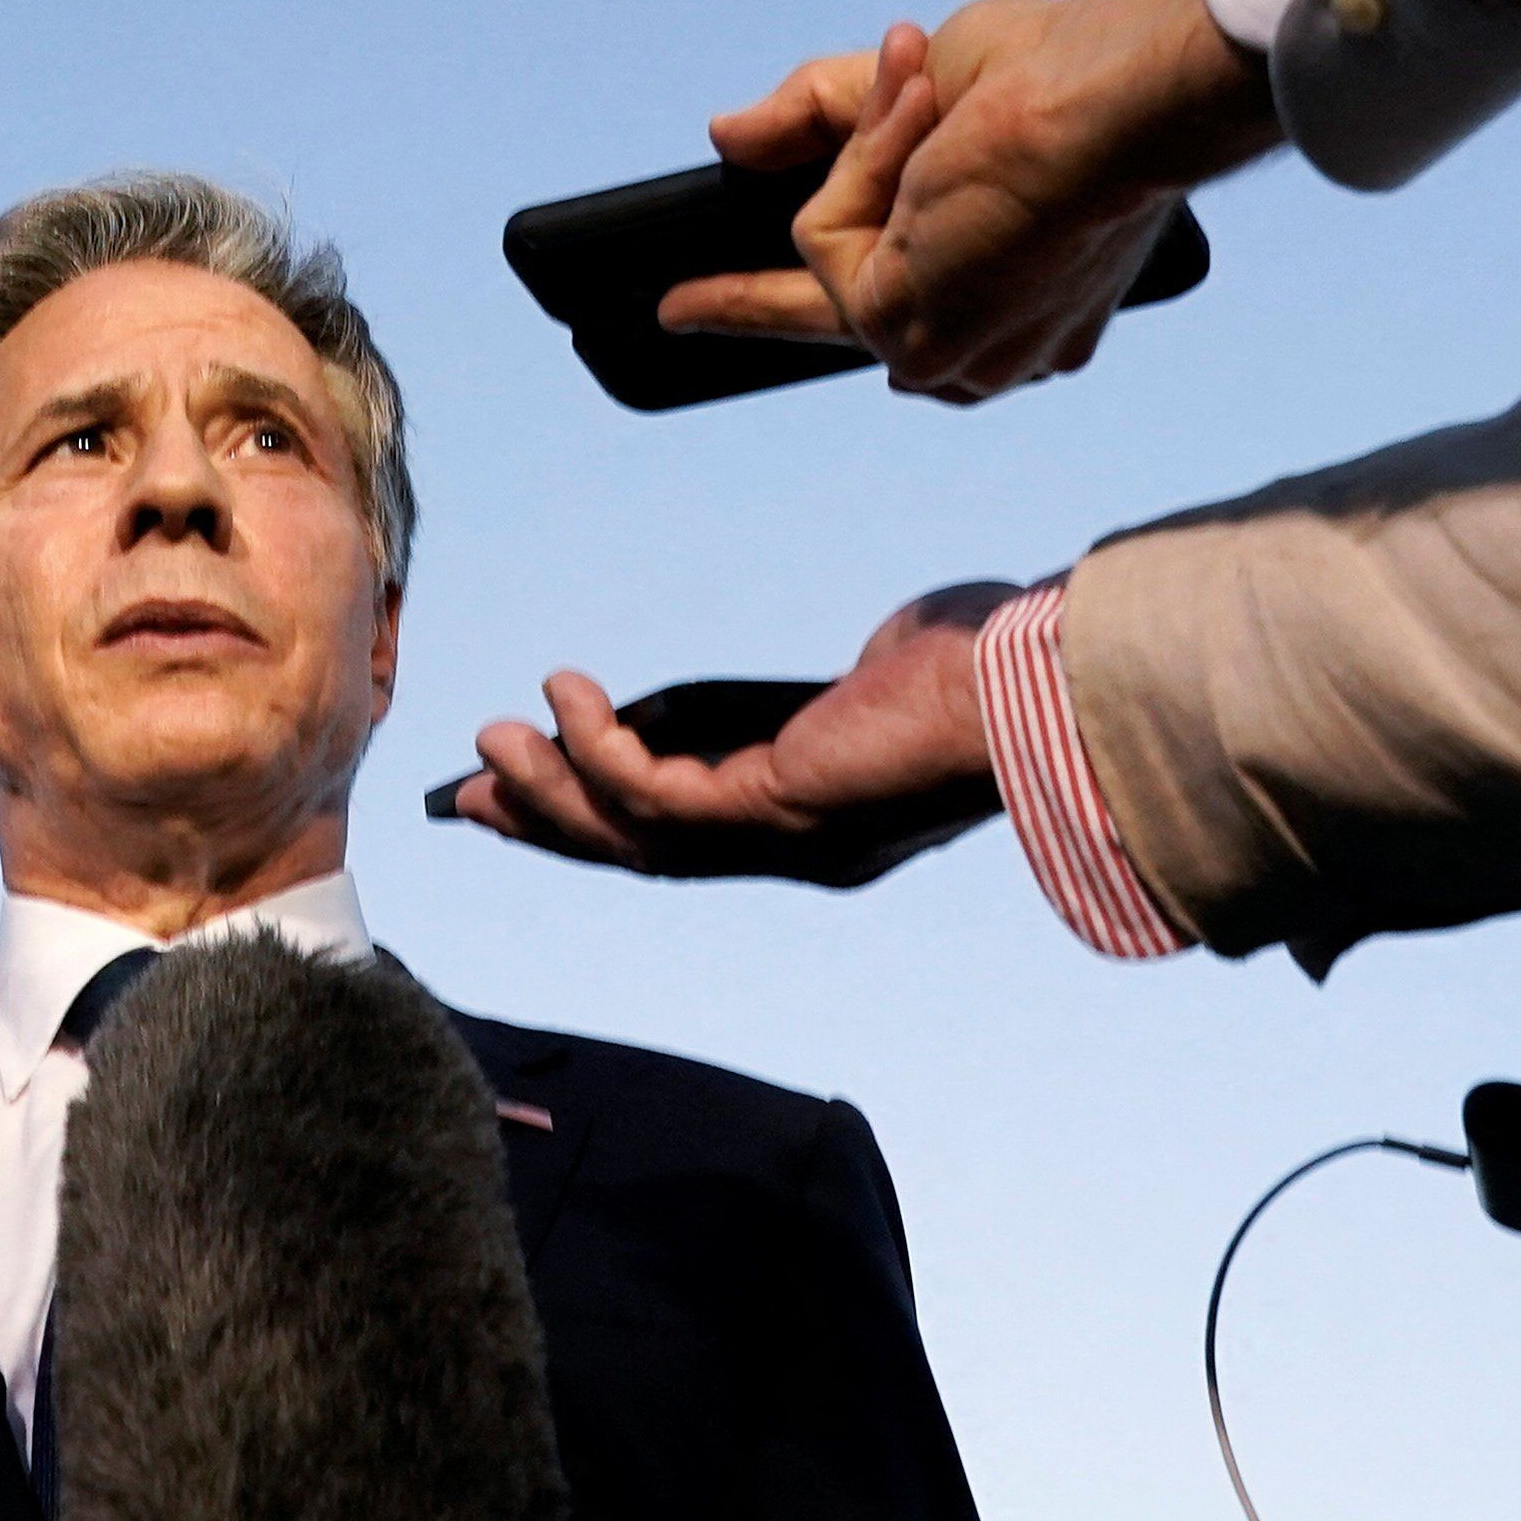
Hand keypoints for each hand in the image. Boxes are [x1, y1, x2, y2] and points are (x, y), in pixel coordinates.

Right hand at [452, 587, 1013, 883]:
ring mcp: (785, 840)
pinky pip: (659, 792)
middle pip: (644, 852)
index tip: (537, 780)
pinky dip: (600, 750)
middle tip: (475, 792)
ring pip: (637, 836)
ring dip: (555, 791)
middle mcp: (795, 850)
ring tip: (492, 742)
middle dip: (554, 820)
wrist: (1044, 682)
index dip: (603, 814)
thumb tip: (791, 694)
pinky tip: (566, 701)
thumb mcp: (876, 683)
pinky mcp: (779, 808)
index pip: (688, 836)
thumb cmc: (982, 667)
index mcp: (816, 827)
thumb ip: (816, 702)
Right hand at [658, 0, 1281, 400]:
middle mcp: (990, 353)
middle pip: (840, 314)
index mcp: (1022, 305)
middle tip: (674, 306)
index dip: (828, 312)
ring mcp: (945, 353)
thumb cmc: (1065, 78)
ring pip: (828, 246)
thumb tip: (723, 136)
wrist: (1120, 104)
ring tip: (948, 100)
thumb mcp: (925, 89)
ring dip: (873, 152)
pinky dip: (868, 161)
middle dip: (749, 302)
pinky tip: (942, 134)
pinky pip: (823, 231)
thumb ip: (822, 118)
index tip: (753, 329)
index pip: (898, 315)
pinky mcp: (900, 329)